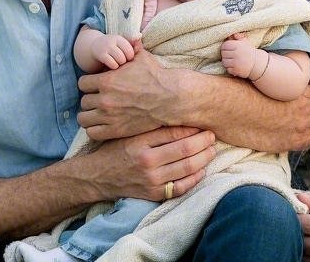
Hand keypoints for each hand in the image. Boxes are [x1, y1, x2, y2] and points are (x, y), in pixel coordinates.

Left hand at [78, 44, 182, 139]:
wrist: (170, 98)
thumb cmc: (156, 76)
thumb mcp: (142, 57)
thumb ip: (132, 47)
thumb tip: (133, 36)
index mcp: (107, 80)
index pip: (82, 83)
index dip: (89, 83)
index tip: (96, 86)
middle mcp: (105, 99)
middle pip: (83, 101)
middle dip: (91, 99)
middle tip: (100, 99)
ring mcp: (110, 116)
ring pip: (84, 118)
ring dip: (89, 115)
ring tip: (98, 113)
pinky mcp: (116, 130)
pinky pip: (92, 132)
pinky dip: (94, 129)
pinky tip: (102, 124)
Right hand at [89, 33, 135, 69]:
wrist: (94, 46)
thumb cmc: (113, 47)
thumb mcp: (121, 44)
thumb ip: (132, 43)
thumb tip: (139, 35)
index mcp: (119, 38)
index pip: (130, 50)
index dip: (130, 56)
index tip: (126, 57)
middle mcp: (113, 41)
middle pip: (126, 56)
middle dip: (125, 61)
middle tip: (121, 61)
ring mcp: (106, 47)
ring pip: (120, 60)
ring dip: (120, 64)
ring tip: (117, 63)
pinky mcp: (101, 55)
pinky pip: (113, 64)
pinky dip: (114, 66)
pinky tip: (112, 65)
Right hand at [90, 126, 216, 201]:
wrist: (96, 177)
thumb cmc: (114, 150)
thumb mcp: (128, 132)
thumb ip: (150, 127)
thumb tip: (178, 115)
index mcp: (140, 141)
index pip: (174, 132)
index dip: (192, 127)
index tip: (202, 123)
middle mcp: (146, 161)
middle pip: (185, 149)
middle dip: (203, 141)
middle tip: (212, 135)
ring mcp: (151, 179)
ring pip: (187, 168)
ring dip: (204, 158)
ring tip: (211, 150)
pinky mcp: (153, 194)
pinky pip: (180, 187)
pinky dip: (194, 178)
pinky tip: (201, 170)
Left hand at [220, 32, 259, 78]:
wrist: (257, 64)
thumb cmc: (249, 51)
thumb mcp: (245, 42)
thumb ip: (237, 36)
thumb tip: (231, 34)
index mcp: (237, 45)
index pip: (224, 46)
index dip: (225, 47)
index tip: (229, 49)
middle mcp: (236, 54)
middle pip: (223, 54)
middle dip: (226, 55)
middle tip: (231, 55)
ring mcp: (236, 63)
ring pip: (224, 62)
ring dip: (227, 62)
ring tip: (232, 61)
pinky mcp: (236, 70)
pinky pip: (228, 69)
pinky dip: (230, 68)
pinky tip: (235, 66)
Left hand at [298, 193, 309, 261]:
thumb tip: (300, 196)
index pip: (301, 220)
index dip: (297, 213)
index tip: (300, 209)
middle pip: (297, 236)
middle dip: (298, 226)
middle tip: (307, 220)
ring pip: (300, 249)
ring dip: (302, 240)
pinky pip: (307, 260)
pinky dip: (307, 252)